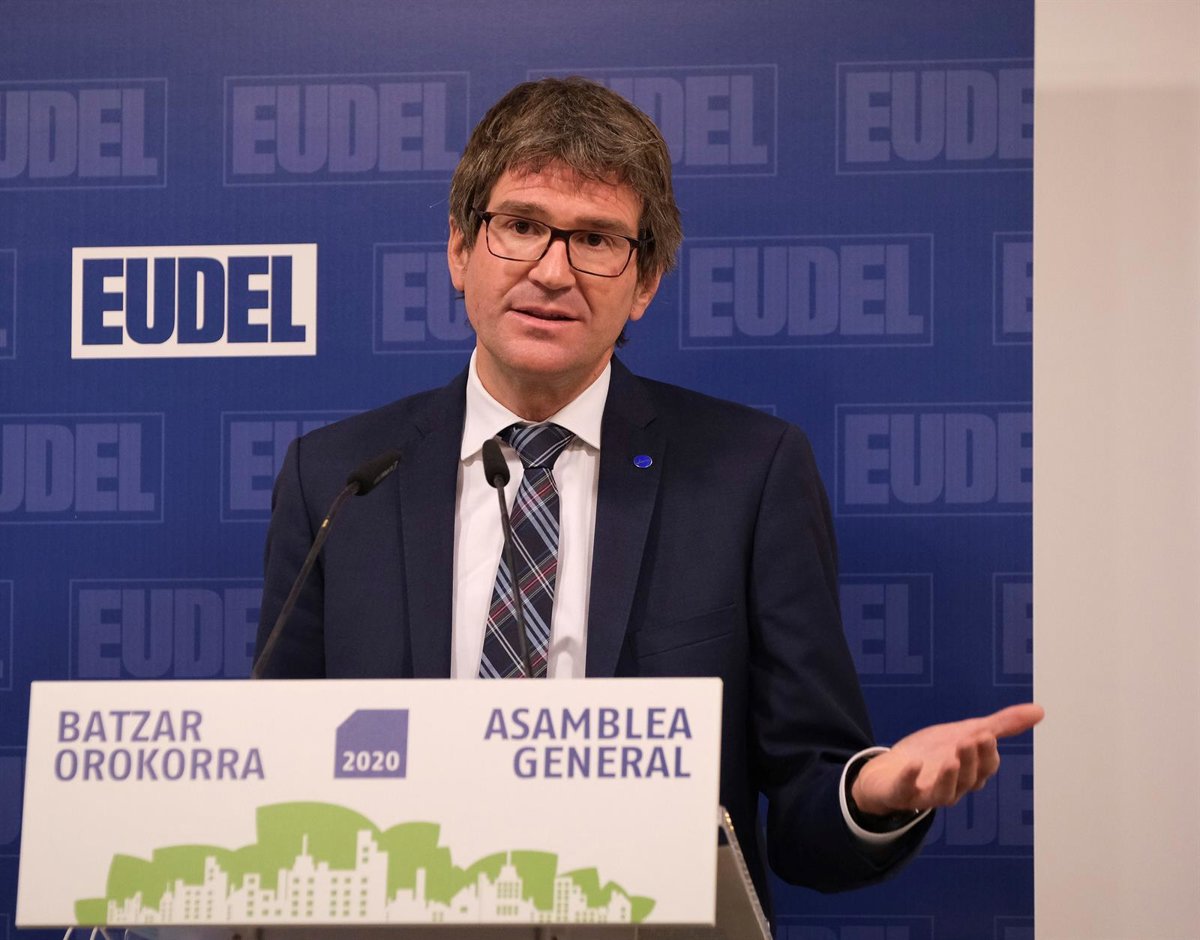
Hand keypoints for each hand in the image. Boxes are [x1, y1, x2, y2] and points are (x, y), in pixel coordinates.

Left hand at [850, 703, 1043, 816]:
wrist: (889, 769)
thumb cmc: (933, 753)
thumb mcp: (966, 734)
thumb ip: (1002, 725)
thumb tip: (1039, 710)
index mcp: (970, 773)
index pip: (986, 766)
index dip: (986, 753)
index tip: (986, 734)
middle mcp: (953, 787)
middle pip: (968, 779)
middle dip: (971, 761)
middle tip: (971, 739)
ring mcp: (927, 792)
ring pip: (945, 792)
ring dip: (950, 776)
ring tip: (951, 759)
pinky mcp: (902, 792)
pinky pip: (906, 790)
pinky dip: (909, 778)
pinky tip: (912, 765)